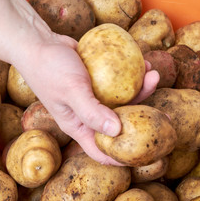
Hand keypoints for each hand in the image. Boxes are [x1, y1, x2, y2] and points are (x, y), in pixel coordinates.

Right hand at [14, 32, 158, 165]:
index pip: (101, 151)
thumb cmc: (49, 69)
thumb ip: (92, 112)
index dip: (122, 157)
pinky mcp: (98, 80)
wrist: (39, 43)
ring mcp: (94, 97)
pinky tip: (142, 61)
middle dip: (141, 114)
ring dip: (140, 88)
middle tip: (160, 102)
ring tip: (152, 72)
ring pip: (123, 100)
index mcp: (79, 126)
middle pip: (119, 123)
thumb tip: (118, 131)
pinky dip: (131, 73)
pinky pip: (119, 81)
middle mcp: (88, 114)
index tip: (146, 152)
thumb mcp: (71, 91)